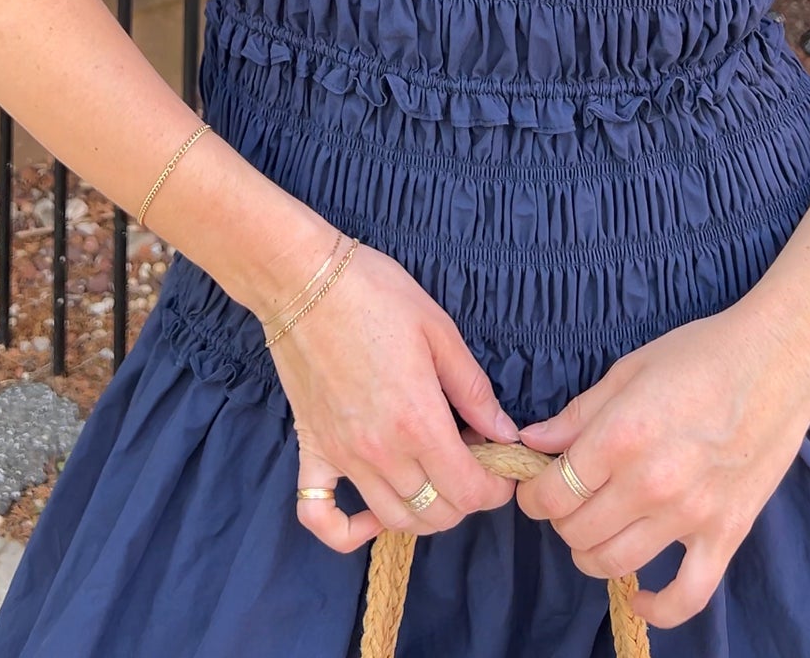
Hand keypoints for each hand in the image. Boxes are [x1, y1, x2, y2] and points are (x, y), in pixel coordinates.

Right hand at [268, 235, 521, 553]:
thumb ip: (474, 390)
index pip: (469, 491)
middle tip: (472, 465)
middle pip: (436, 512)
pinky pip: (319, 512)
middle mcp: (381, 451)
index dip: (496, 489)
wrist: (303, 279)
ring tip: (435, 479)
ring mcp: (342, 455)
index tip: (502, 468)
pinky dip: (346, 530)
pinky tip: (369, 517)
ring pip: (392, 519)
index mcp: (419, 422)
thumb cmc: (375, 294)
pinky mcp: (311, 448)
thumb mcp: (440, 330)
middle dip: (466, 500)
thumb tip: (505, 432)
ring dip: (423, 513)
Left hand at [512, 300, 809, 630]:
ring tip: (595, 532)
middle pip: (578, 533)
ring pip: (616, 564)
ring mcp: (690, 516)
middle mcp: (649, 483)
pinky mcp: (726, 535)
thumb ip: (579, 413)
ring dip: (592, 555)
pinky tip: (639, 593)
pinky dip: (657, 608)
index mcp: (620, 436)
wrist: (777, 363)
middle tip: (568, 501)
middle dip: (560, 521)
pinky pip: (687, 596)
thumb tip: (533, 441)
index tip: (537, 488)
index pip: (552, 493)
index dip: (533, 496)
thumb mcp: (629, 370)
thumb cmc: (701, 355)